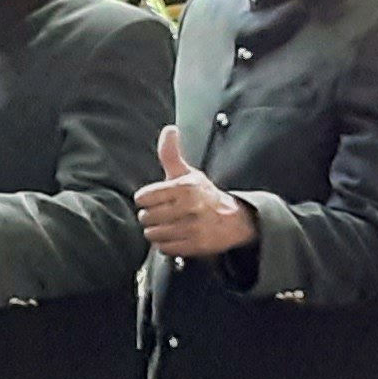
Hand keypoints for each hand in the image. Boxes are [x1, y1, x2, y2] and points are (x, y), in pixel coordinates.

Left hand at [136, 125, 254, 258]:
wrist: (234, 219)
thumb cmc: (203, 194)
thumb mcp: (187, 172)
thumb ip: (170, 154)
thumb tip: (169, 129)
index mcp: (184, 187)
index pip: (143, 198)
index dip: (145, 199)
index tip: (155, 199)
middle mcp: (189, 207)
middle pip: (145, 217)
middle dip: (150, 216)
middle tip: (163, 213)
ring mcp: (193, 228)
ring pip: (153, 234)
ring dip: (156, 231)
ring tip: (168, 224)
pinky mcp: (195, 246)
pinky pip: (164, 248)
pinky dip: (166, 244)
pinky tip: (175, 235)